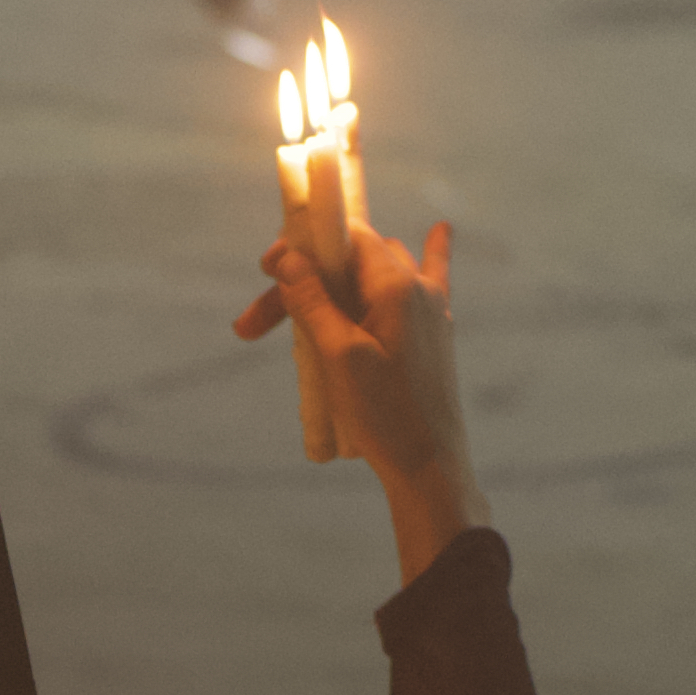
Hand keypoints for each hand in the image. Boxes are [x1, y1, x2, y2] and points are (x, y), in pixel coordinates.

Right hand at [236, 217, 487, 571]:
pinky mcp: (434, 332)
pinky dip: (431, 253)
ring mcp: (430, 308)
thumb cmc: (384, 414)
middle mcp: (418, 287)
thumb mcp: (338, 357)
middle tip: (254, 325)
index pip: (346, 240)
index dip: (304, 247)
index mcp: (396, 287)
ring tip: (299, 320)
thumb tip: (289, 258)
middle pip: (352, 263)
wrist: (428, 464)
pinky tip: (441, 230)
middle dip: (305, 283)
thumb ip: (314, 302)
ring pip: (377, 274)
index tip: (268, 268)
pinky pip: (431, 278)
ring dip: (337, 286)